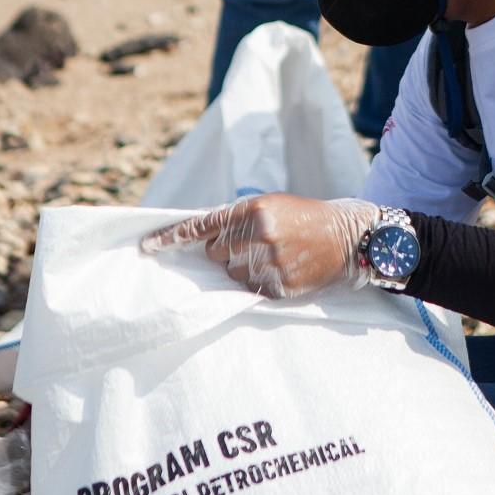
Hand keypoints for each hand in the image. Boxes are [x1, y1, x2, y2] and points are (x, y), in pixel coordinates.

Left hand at [141, 194, 380, 297]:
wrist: (347, 237)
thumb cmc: (304, 217)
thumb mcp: (270, 204)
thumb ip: (236, 218)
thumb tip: (201, 240)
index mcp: (253, 211)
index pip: (203, 226)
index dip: (172, 238)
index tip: (148, 246)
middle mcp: (258, 237)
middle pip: (215, 254)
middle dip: (227, 250)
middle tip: (254, 243)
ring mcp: (268, 264)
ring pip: (231, 274)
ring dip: (244, 267)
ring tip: (274, 256)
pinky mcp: (278, 287)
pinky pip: (250, 289)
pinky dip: (260, 282)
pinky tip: (281, 270)